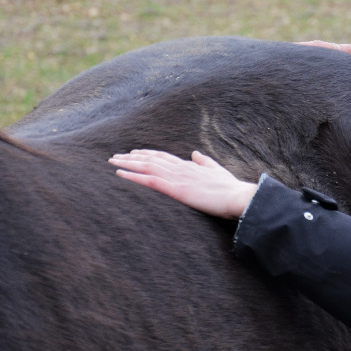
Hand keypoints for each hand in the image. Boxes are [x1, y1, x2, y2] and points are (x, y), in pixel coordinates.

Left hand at [109, 150, 257, 219]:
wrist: (238, 197)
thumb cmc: (231, 189)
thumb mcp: (217, 172)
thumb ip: (204, 162)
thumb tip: (195, 153)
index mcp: (190, 166)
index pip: (164, 157)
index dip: (148, 154)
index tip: (134, 153)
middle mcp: (181, 168)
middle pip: (151, 159)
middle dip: (132, 157)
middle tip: (115, 156)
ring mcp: (177, 177)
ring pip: (146, 166)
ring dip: (128, 164)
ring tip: (112, 162)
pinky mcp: (176, 189)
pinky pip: (149, 180)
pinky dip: (133, 176)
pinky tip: (120, 174)